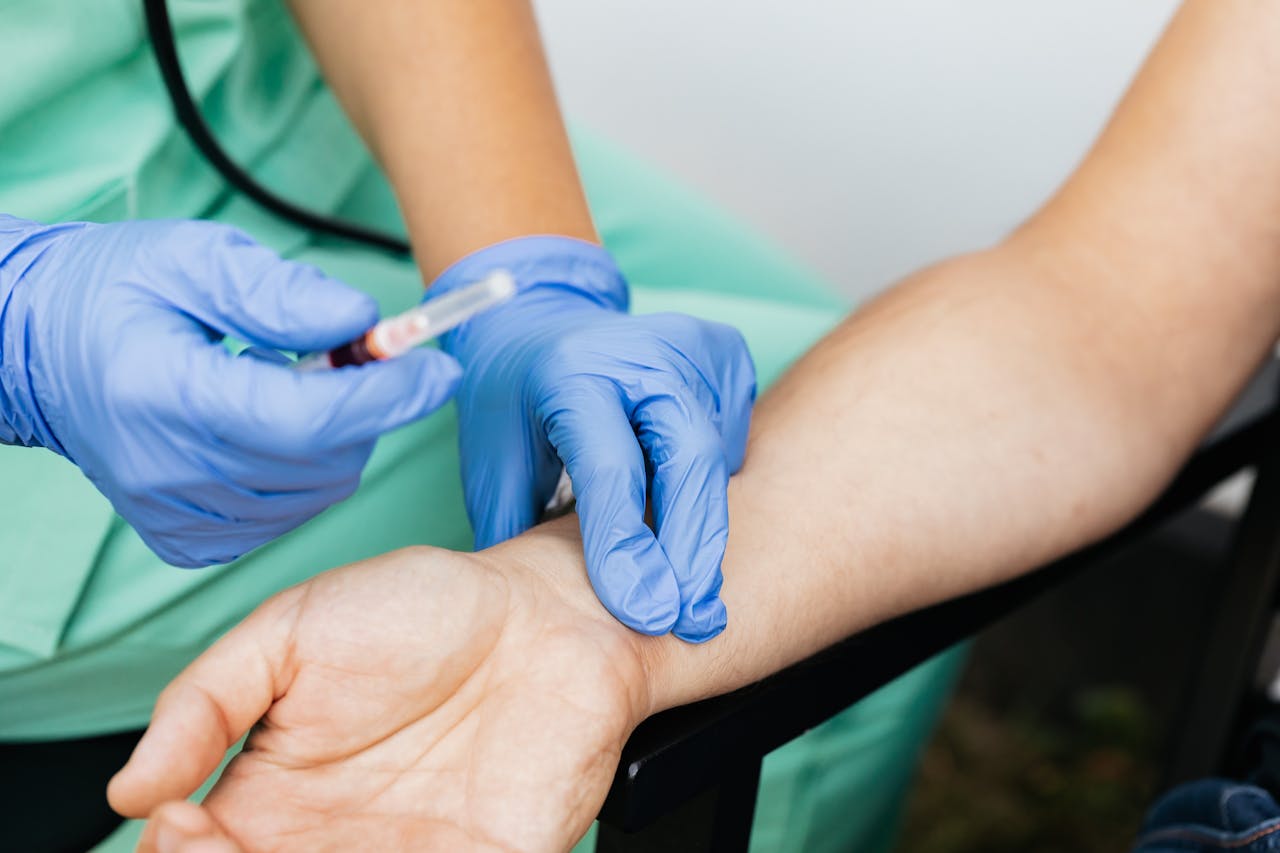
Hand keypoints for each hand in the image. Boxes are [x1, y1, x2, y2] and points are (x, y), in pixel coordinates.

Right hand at [0, 216, 460, 565]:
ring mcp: (174, 514)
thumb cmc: (112, 290)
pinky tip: (273, 427)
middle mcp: (167, 471)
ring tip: (300, 382)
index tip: (440, 367)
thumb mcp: (195, 258)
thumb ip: (283, 295)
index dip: (389, 396)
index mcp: (163, 394)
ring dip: (340, 439)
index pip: (308, 420)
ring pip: (316, 494)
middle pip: (322, 462)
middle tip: (360, 355)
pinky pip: (285, 516)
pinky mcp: (185, 537)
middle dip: (369, 408)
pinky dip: (305, 472)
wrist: (33, 351)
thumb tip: (365, 326)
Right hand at [108, 520, 654, 851]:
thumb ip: (203, 702)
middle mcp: (332, 846)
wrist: (548, 610)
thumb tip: (128, 788)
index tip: (181, 821)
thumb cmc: (424, 610)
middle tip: (231, 847)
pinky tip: (398, 849)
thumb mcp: (291, 630)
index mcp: (271, 801)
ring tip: (312, 848)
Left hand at [434, 236, 755, 641]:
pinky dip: (711, 485)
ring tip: (689, 583)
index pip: (612, 469)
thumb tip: (555, 610)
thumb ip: (522, 528)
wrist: (542, 318)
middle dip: (694, 550)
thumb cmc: (512, 399)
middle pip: (690, 460)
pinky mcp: (726, 354)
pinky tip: (685, 507)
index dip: (628, 546)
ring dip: (704, 526)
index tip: (645, 613)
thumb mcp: (493, 460)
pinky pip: (731, 438)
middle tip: (695, 620)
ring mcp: (693, 346)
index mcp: (571, 372)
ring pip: (717, 457)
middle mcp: (641, 351)